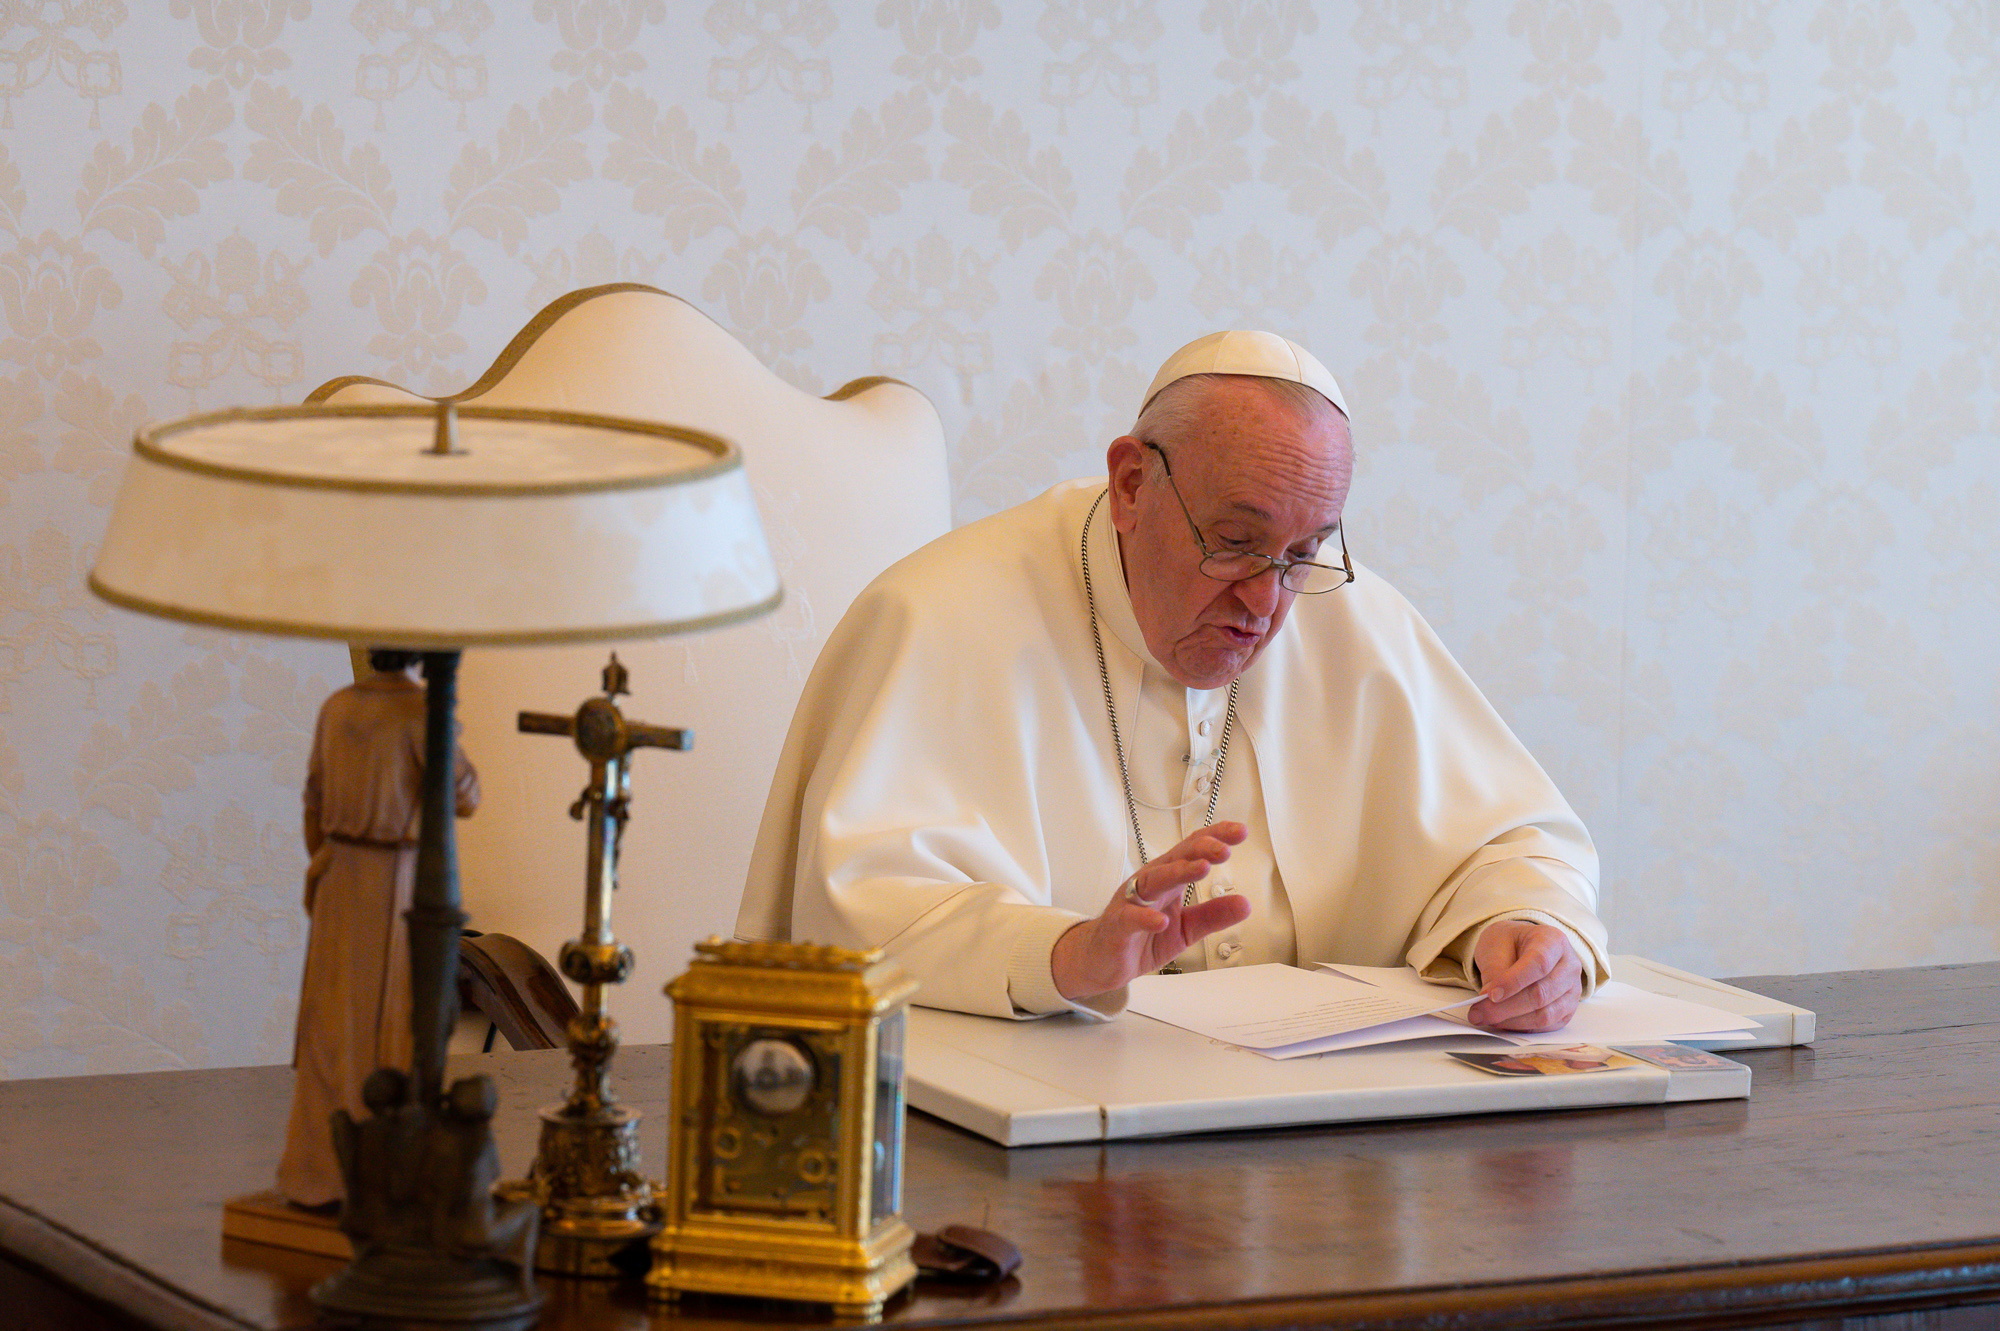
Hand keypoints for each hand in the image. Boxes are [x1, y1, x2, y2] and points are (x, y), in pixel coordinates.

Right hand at [1050, 823, 1251, 1000]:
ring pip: (1154, 880)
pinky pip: (1130, 918)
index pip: (1192, 851)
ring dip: (1177, 872)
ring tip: (1201, 869)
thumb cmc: (1140, 936)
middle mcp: (1149, 884)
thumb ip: (1212, 915)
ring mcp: (1131, 903)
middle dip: (1200, 850)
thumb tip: (1245, 904)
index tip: (1240, 832)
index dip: (1215, 838)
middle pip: (1175, 859)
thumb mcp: (1185, 928)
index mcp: (1167, 880)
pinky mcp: (1118, 926)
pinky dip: (1145, 918)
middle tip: (1223, 849)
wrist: (1101, 960)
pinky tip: (1161, 920)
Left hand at [1466, 920, 1582, 1032]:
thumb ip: (1495, 969)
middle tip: (1478, 1012)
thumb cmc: (1509, 943)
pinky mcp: (1567, 1009)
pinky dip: (1521, 1027)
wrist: (1521, 948)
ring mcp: (1572, 990)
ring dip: (1512, 1021)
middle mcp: (1569, 965)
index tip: (1489, 994)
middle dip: (1506, 1007)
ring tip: (1486, 1018)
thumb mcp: (1496, 944)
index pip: (1539, 963)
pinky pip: (1546, 1025)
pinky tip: (1502, 1022)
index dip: (1514, 982)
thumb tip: (1490, 1000)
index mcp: (1553, 940)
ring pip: (1545, 1014)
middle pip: (1541, 993)